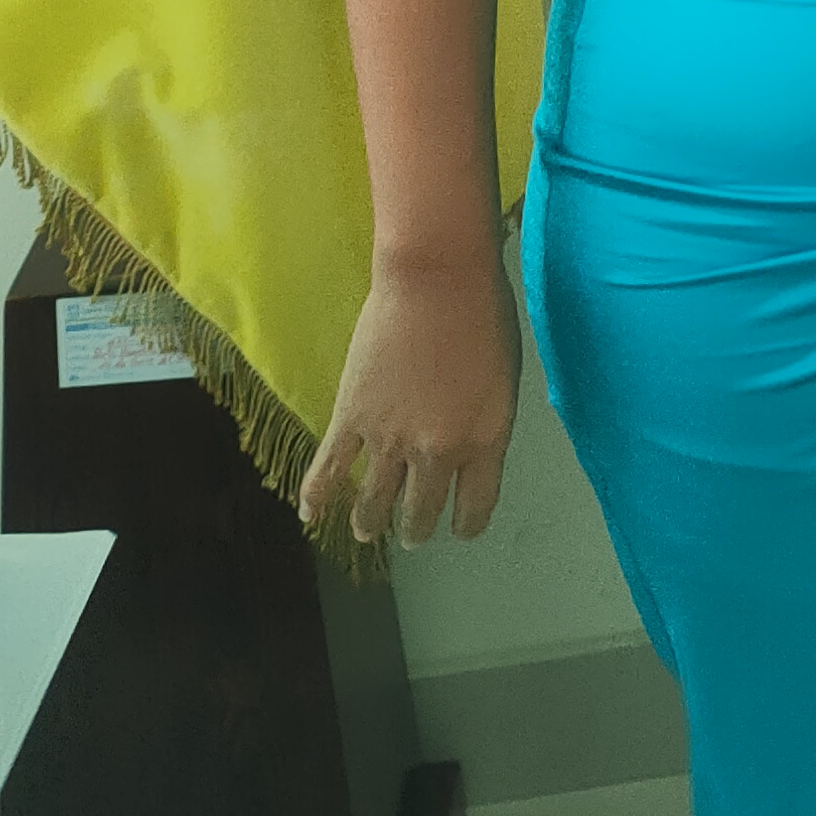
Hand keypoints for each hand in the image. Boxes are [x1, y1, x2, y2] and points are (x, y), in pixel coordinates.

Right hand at [299, 254, 521, 548]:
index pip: (476, 507)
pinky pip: (329, 469)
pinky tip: (310, 515)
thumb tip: (467, 444)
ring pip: (375, 501)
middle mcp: (438, 452)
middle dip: (416, 527)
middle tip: (411, 536)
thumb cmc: (485, 314)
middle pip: (423, 509)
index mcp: (485, 442)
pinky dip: (316, 495)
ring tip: (367, 532)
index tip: (459, 529)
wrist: (437, 279)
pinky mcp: (351, 419)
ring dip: (370, 521)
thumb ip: (486, 421)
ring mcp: (391, 440)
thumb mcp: (504, 379)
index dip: (466, 524)